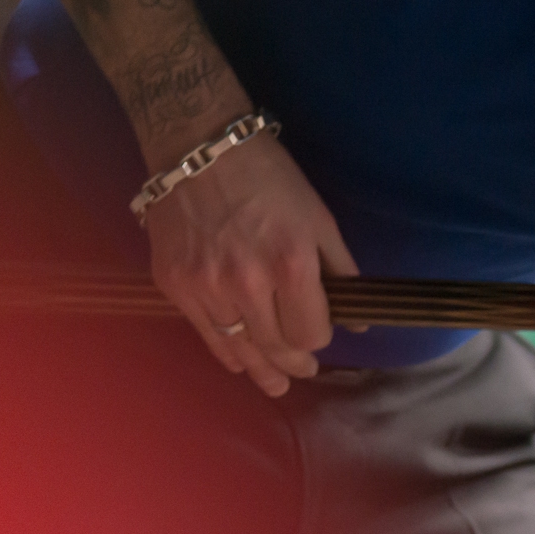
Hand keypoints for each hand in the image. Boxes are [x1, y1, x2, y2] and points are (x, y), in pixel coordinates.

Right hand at [143, 130, 358, 396]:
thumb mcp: (318, 218)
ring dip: (261, 368)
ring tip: (276, 383)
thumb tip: (359, 321)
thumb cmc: (269, 177)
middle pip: (276, 346)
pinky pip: (205, 334)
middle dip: (295, 362)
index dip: (320, 338)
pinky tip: (239, 362)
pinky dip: (226, 352)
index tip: (323, 334)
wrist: (199, 151)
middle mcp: (247, 283)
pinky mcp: (175, 286)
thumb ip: (340, 270)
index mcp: (291, 264)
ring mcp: (206, 288)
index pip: (311, 332)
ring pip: (239, 348)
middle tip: (304, 371)